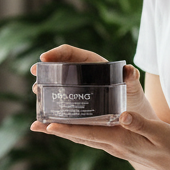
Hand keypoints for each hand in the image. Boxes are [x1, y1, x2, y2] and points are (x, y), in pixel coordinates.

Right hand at [30, 44, 155, 119]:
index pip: (71, 53)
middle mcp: (81, 75)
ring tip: (37, 93)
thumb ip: (131, 78)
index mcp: (92, 64)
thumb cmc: (133, 95)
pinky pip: (60, 103)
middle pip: (59, 68)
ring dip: (45, 88)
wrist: (134, 116)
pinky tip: (42, 117)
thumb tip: (129, 71)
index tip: (44, 57)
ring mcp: (77, 90)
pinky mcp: (75, 105)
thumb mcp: (132, 86)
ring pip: (57, 86)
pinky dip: (51, 108)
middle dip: (45, 70)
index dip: (56, 53)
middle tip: (35, 75)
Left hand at [40, 108, 169, 169]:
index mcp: (121, 141)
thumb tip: (124, 115)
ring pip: (84, 138)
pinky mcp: (118, 145)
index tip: (49, 126)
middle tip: (34, 125)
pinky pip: (93, 137)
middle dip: (57, 131)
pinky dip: (78, 131)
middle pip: (79, 137)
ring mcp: (114, 147)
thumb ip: (142, 124)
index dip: (68, 129)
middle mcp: (113, 146)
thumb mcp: (160, 132)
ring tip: (44, 125)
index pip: (89, 134)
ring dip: (64, 131)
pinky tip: (71, 126)